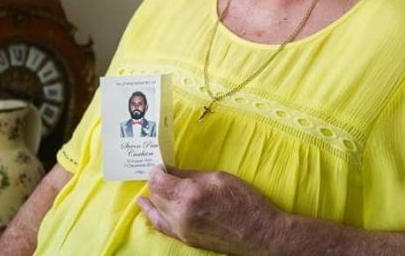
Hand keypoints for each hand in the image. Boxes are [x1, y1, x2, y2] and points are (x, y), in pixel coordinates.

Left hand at [137, 165, 279, 254]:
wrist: (259, 233)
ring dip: (156, 195)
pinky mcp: (185, 239)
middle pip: (156, 194)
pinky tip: (145, 205)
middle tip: (165, 173)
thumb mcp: (218, 178)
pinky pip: (161, 225)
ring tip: (160, 185)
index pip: (158, 181)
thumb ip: (190, 175)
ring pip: (157, 208)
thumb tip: (170, 170)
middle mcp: (181, 214)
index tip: (161, 165)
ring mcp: (182, 230)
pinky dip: (152, 213)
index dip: (156, 170)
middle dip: (157, 181)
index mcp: (190, 194)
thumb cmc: (244, 201)